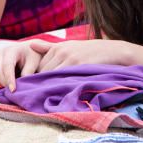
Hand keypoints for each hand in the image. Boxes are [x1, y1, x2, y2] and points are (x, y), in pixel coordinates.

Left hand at [0, 39, 132, 89]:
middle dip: (41, 82)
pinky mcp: (77, 64)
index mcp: (57, 47)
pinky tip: (60, 92)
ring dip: (49, 86)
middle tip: (37, 94)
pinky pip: (63, 77)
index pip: (39, 66)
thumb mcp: (69, 46)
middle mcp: (60, 51)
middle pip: (43, 71)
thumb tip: (31, 45)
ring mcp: (68, 57)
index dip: (37, 78)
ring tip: (47, 96)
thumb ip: (48, 47)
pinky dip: (59, 85)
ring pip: (51, 75)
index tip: (34, 88)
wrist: (111, 51)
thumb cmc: (88, 51)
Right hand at [0, 42, 44, 90]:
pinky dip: (0, 84)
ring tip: (14, 87)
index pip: (7, 66)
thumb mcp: (34, 61)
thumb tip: (20, 85)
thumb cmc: (33, 55)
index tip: (13, 90)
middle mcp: (0, 54)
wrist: (29, 49)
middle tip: (14, 91)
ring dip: (2, 84)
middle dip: (5, 83)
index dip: (9, 79)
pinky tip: (10, 85)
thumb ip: (28, 72)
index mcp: (11, 50)